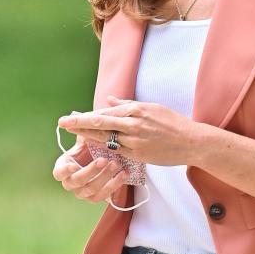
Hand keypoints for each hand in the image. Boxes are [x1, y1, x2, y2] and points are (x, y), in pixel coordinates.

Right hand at [53, 136, 128, 203]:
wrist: (105, 158)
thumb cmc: (91, 147)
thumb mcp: (86, 138)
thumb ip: (82, 132)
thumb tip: (75, 119)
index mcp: (64, 168)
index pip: (59, 173)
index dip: (64, 171)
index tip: (73, 165)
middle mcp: (71, 183)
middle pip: (78, 181)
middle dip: (91, 171)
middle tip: (103, 160)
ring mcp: (83, 192)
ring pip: (92, 189)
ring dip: (105, 177)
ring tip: (116, 164)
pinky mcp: (96, 198)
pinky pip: (104, 195)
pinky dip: (115, 184)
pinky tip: (124, 173)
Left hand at [57, 96, 202, 167]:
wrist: (191, 141)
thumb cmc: (173, 123)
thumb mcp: (151, 108)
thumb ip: (128, 104)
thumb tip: (109, 99)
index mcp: (136, 109)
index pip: (106, 111)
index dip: (88, 115)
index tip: (73, 116)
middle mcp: (133, 123)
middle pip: (100, 122)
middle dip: (79, 122)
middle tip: (63, 122)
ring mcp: (135, 139)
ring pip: (106, 137)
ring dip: (87, 135)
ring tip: (72, 134)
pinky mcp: (139, 154)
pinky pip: (116, 150)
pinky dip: (103, 148)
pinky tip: (92, 147)